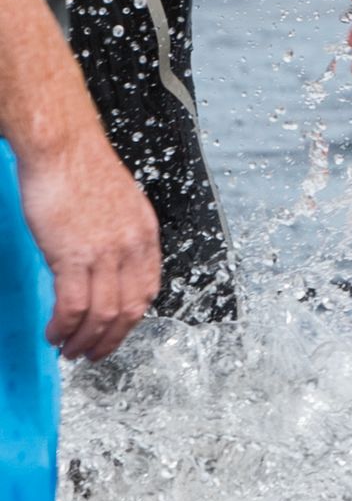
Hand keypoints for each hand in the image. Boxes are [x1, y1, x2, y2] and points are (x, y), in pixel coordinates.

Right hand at [14, 128, 160, 360]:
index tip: (116, 333)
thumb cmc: (81, 167)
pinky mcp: (73, 255)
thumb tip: (106, 265)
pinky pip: (72, 306)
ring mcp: (104, 253)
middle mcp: (132, 246)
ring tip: (69, 349)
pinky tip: (54, 333)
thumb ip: (118, 236)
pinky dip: (64, 327)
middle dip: (110, 340)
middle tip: (92, 354)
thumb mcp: (118, 204)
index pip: (147, 290)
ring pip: (102, 315)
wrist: (62, 146)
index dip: (131, 320)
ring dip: (84, 340)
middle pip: (129, 310)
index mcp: (145, 234)